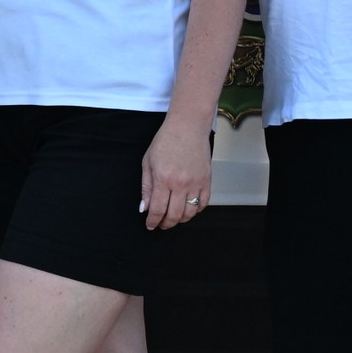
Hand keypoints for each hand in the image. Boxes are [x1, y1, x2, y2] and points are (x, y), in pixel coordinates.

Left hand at [140, 113, 211, 229]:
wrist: (187, 127)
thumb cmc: (166, 141)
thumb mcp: (148, 162)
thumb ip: (146, 187)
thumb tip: (144, 207)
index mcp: (163, 179)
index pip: (158, 209)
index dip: (153, 221)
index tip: (150, 225)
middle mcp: (181, 184)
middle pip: (174, 215)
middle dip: (166, 223)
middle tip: (161, 224)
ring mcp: (196, 183)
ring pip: (190, 213)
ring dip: (180, 220)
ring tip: (173, 218)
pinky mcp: (207, 181)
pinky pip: (203, 203)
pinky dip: (196, 210)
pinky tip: (188, 209)